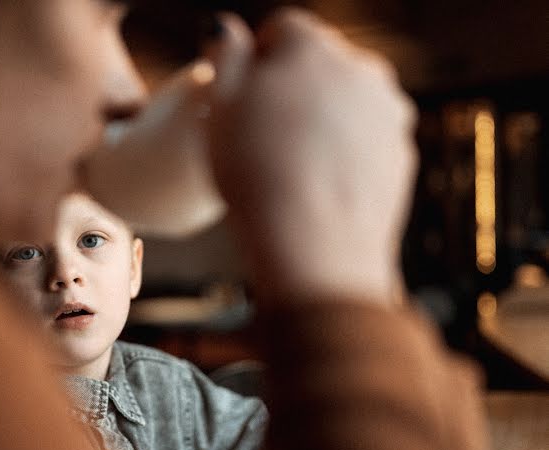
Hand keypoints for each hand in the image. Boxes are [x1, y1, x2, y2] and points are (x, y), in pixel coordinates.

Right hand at [205, 9, 417, 307]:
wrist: (316, 248)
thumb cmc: (257, 175)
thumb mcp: (220, 106)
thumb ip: (224, 54)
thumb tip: (227, 29)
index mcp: (313, 46)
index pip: (282, 29)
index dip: (254, 63)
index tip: (240, 100)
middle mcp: (362, 68)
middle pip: (319, 64)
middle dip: (292, 89)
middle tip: (260, 137)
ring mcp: (389, 112)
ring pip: (344, 103)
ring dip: (319, 122)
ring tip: (288, 167)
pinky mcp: (401, 153)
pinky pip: (364, 142)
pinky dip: (342, 154)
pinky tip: (314, 186)